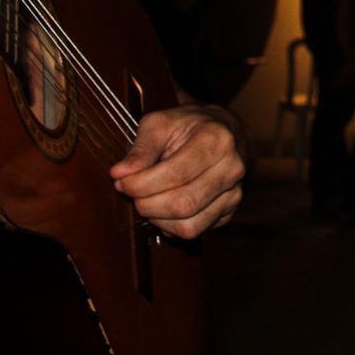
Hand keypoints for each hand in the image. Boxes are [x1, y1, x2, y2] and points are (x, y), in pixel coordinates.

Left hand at [109, 104, 246, 237]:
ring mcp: (235, 192)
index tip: (121, 181)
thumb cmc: (188, 125)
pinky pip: (195, 231)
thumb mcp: (161, 123)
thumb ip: (141, 149)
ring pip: (189, 225)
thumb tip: (120, 174)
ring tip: (147, 202)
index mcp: (216, 139)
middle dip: (147, 204)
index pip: (174, 174)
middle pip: (182, 204)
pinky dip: (171, 227)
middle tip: (132, 194)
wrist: (224, 130)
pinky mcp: (230, 210)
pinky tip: (163, 210)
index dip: (141, 184)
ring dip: (157, 220)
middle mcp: (232, 168)